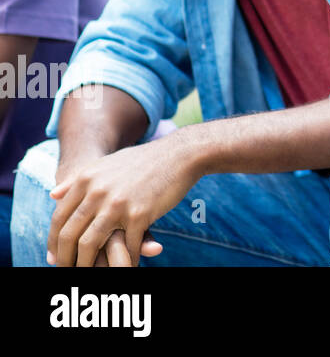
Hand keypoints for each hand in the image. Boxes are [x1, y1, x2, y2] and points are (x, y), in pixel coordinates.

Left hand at [48, 132, 199, 266]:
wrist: (179, 154)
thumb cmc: (143, 161)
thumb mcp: (106, 164)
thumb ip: (79, 179)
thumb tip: (52, 194)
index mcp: (86, 179)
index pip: (59, 218)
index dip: (54, 241)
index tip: (57, 255)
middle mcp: (96, 192)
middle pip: (70, 234)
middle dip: (65, 258)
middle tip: (68, 270)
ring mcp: (117, 204)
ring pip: (91, 244)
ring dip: (88, 264)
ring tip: (90, 274)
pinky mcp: (139, 214)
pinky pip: (126, 245)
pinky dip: (126, 260)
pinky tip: (128, 265)